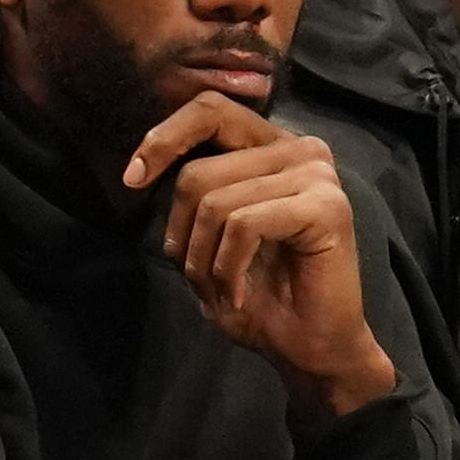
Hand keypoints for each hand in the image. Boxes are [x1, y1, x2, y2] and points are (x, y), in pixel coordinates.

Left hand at [124, 93, 395, 419]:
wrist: (309, 350)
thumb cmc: (261, 296)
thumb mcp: (209, 237)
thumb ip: (192, 193)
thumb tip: (142, 169)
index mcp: (272, 147)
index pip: (208, 110)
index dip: (163, 139)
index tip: (132, 181)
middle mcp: (301, 149)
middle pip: (200, 170)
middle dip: (183, 233)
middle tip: (197, 276)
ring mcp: (317, 175)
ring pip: (216, 201)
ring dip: (204, 260)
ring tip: (222, 291)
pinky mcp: (326, 206)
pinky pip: (243, 225)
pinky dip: (228, 269)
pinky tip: (240, 296)